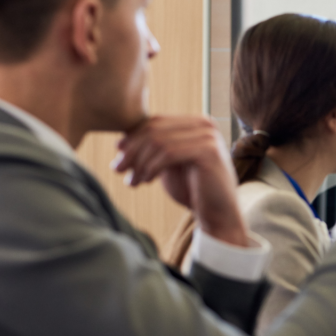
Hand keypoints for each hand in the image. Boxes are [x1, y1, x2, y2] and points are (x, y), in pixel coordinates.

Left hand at [113, 116, 248, 246]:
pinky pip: (169, 153)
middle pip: (155, 129)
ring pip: (159, 141)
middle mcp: (205, 124)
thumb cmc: (192, 190)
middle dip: (132, 150)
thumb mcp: (168, 164)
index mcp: (196, 122)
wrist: (218, 214)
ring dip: (139, 162)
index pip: (155, 121)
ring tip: (132, 181)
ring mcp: (209, 137)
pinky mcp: (209, 152)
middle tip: (117, 169)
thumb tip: (121, 139)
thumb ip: (153, 148)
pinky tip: (146, 181)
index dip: (132, 138)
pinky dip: (152, 167)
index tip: (118, 156)